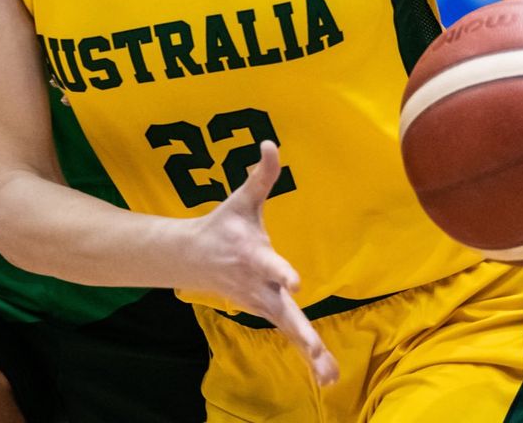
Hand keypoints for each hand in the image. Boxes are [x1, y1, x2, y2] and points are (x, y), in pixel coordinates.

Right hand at [182, 142, 338, 385]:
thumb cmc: (223, 225)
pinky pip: (291, 336)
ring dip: (310, 354)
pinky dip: (308, 357)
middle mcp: (258, 286)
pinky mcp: (269, 314)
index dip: (281, 271)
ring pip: (290, 331)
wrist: (192, 259)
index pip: (269, 265)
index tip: (294, 282)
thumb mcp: (240, 200)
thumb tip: (271, 144)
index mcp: (252, 256)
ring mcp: (262, 304)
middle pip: (283, 313)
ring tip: (330, 378)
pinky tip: (328, 377)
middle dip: (301, 333)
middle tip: (317, 351)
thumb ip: (260, 176)